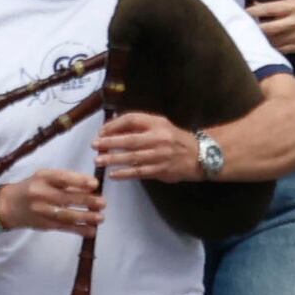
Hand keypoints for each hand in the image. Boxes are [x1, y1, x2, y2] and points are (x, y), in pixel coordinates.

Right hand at [0, 164, 106, 237]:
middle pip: (66, 198)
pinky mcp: (44, 225)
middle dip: (86, 201)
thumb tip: (91, 186)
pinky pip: (64, 228)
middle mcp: (40, 194)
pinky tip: (92, 231)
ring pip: (66, 216)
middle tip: (103, 202)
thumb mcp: (45, 177)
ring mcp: (42, 211)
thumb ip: (65, 181)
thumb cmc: (32, 187)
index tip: (95, 185)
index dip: (79, 181)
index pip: (62, 178)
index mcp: (42, 177)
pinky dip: (79, 230)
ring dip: (85, 218)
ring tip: (100, 218)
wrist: (9, 206)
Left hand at [91, 111, 215, 184]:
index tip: (101, 131)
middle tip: (95, 146)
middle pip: (130, 139)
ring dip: (114, 159)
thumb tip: (112, 127)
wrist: (199, 155)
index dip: (114, 125)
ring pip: (133, 157)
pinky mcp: (161, 170)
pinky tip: (113, 174)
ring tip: (99, 160)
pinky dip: (125, 173)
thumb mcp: (160, 125)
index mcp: (157, 123)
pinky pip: (140, 172)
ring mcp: (160, 155)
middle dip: (110, 142)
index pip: (132, 119)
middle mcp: (159, 138)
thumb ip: (139, 125)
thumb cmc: (173, 138)